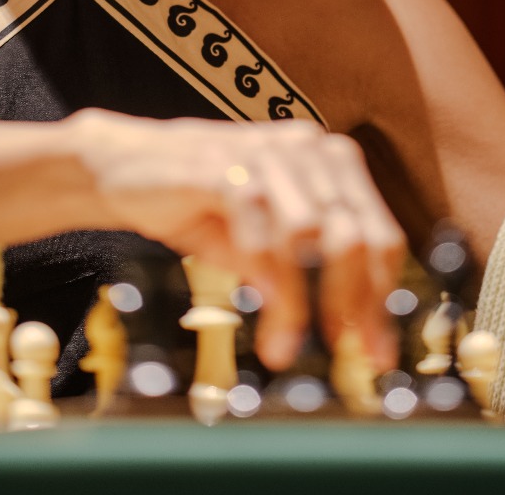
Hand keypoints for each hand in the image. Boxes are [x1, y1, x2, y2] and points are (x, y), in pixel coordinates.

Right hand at [69, 109, 406, 372]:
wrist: (122, 167)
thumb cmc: (198, 203)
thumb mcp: (261, 243)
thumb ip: (303, 271)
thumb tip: (349, 328)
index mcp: (328, 162)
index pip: (378, 232)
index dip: (382, 295)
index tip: (377, 349)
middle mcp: (308, 150)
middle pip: (356, 234)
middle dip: (356, 303)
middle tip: (350, 354)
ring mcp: (268, 154)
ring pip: (313, 234)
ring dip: (304, 301)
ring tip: (288, 347)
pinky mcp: (228, 167)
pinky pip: (261, 231)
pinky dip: (270, 283)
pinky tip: (267, 318)